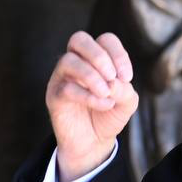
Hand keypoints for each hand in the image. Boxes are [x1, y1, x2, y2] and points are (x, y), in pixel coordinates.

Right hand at [46, 32, 138, 181]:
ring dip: (92, 76)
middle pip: (79, 39)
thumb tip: (111, 82)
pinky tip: (103, 104)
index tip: (127, 78)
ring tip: (106, 93)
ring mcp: (63, 78)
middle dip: (99, 56)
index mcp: (96, 59)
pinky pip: (66, 88)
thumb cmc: (109, 115)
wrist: (94, 143)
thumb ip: (124, 88)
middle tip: (112, 77)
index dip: (118, 54)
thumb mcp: (127, 101)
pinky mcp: (54, 96)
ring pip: (68, 60)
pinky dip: (89, 96)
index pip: (105, 40)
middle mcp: (77, 63)